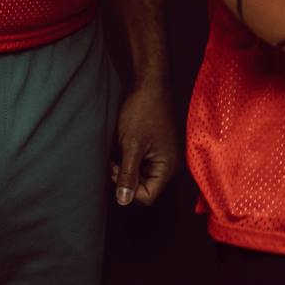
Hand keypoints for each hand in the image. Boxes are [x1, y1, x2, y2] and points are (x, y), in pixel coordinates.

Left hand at [111, 83, 179, 205]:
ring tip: (119, 150)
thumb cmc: (143, 110)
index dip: (127, 188)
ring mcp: (163, 155)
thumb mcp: (132, 145)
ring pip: (141, 176)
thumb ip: (128, 175)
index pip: (146, 197)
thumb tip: (123, 201)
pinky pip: (142, 164)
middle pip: (144, 189)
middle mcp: (169, 164)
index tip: (116, 168)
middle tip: (114, 160)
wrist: (150, 83)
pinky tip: (124, 145)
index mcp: (168, 166)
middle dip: (126, 178)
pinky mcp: (156, 147)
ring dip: (127, 168)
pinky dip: (130, 159)